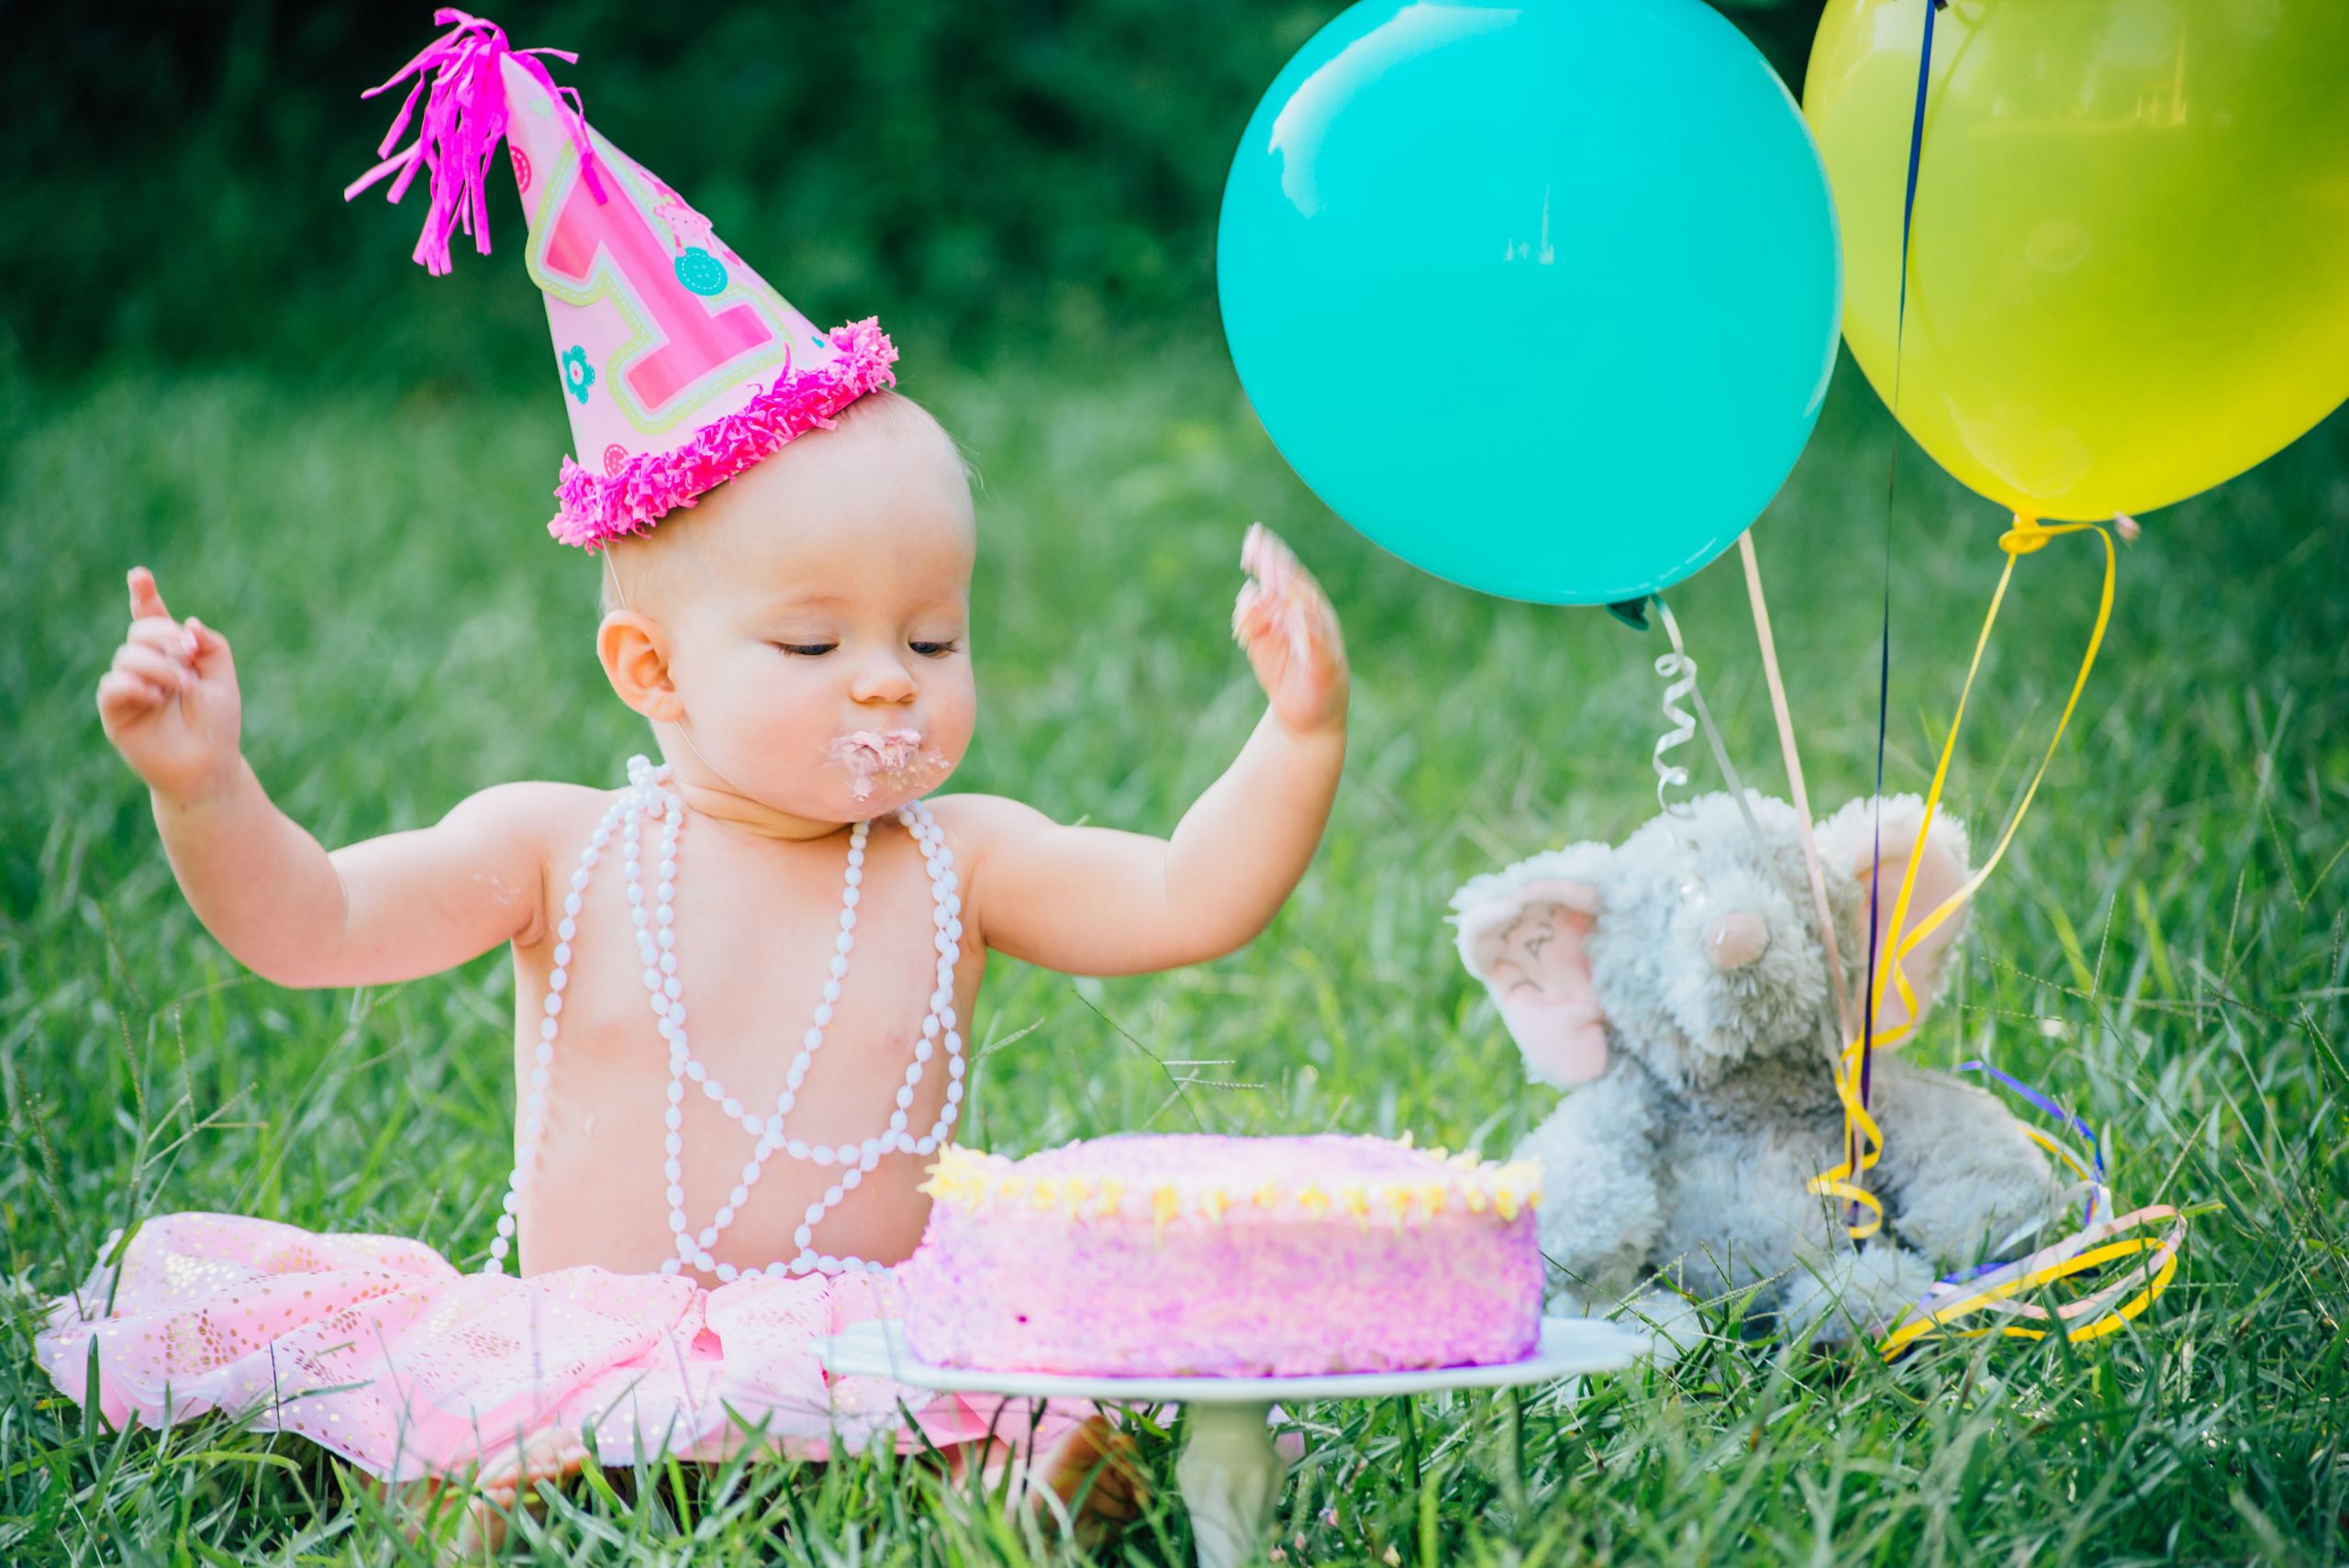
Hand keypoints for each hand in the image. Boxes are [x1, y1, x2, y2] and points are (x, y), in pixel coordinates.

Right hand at [97, 567, 242, 802]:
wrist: (209, 765)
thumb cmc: (217, 723)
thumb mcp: (223, 677)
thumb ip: (211, 644)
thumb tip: (188, 624)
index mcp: (171, 655)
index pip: (151, 619)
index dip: (144, 595)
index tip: (139, 574)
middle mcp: (145, 668)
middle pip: (140, 631)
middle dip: (166, 637)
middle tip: (190, 655)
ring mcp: (128, 688)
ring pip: (129, 656)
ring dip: (162, 667)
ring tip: (183, 687)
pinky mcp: (115, 712)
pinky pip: (112, 686)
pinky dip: (136, 685)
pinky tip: (156, 697)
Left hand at [1231, 524, 1347, 734]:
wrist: (1305, 716)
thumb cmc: (1283, 673)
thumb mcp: (1260, 643)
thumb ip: (1252, 620)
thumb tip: (1247, 595)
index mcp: (1298, 606)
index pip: (1284, 573)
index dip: (1269, 555)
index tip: (1252, 537)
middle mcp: (1315, 616)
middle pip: (1298, 584)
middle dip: (1279, 565)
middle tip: (1260, 548)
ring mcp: (1324, 639)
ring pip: (1308, 609)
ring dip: (1291, 591)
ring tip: (1271, 576)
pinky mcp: (1326, 665)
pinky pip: (1319, 644)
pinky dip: (1309, 630)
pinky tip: (1296, 615)